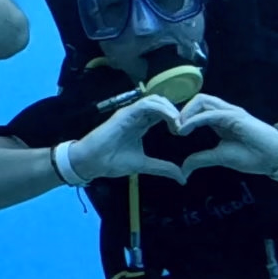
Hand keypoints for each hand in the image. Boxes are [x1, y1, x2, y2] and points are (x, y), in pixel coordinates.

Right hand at [64, 96, 184, 182]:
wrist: (92, 162)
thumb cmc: (112, 161)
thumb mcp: (144, 165)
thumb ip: (163, 168)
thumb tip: (182, 178)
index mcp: (141, 124)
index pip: (162, 113)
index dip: (175, 118)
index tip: (184, 132)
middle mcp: (136, 115)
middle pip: (161, 103)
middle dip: (176, 111)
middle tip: (185, 126)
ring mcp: (131, 113)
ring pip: (155, 100)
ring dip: (171, 109)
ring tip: (179, 123)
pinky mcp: (126, 113)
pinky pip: (147, 105)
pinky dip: (162, 109)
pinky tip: (172, 120)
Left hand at [173, 94, 277, 180]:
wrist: (275, 158)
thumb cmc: (252, 157)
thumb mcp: (220, 158)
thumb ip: (201, 159)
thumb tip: (183, 169)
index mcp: (220, 119)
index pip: (198, 108)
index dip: (183, 116)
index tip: (173, 131)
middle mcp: (225, 112)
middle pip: (198, 100)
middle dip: (181, 111)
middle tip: (173, 128)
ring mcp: (230, 112)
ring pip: (202, 101)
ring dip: (186, 112)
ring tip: (178, 128)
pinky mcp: (235, 116)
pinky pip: (210, 114)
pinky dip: (194, 120)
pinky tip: (185, 129)